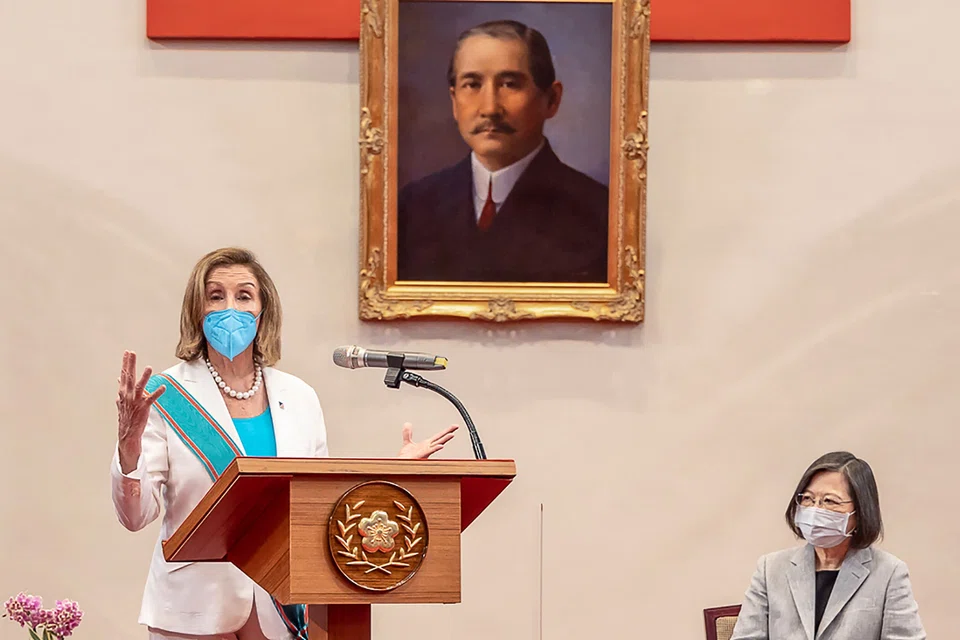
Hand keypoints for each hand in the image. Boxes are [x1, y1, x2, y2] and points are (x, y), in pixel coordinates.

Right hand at [116, 350, 164, 472]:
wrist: (127, 434)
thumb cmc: (126, 416)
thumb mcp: (122, 401)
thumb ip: (122, 388)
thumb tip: (119, 378)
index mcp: (123, 393)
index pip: (124, 375)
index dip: (126, 363)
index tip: (127, 352)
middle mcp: (128, 396)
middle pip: (128, 377)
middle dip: (130, 364)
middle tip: (132, 353)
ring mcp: (135, 402)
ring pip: (139, 387)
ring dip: (144, 378)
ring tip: (149, 368)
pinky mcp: (143, 409)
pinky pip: (151, 399)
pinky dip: (157, 393)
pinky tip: (163, 387)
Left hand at [397, 423, 457, 458]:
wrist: (400, 466)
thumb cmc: (406, 459)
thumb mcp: (407, 442)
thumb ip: (408, 433)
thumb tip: (407, 424)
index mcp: (426, 445)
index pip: (438, 436)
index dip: (446, 431)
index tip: (454, 426)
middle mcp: (428, 448)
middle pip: (440, 438)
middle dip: (449, 432)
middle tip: (456, 426)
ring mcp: (425, 452)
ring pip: (437, 445)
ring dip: (444, 440)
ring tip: (452, 434)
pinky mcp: (420, 456)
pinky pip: (429, 452)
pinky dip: (435, 448)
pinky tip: (440, 446)